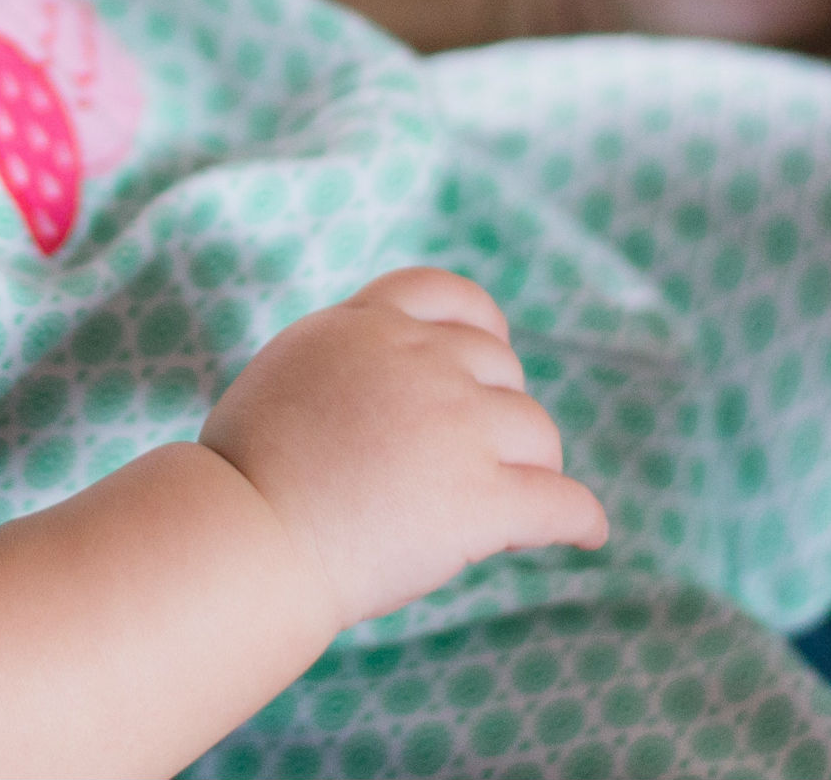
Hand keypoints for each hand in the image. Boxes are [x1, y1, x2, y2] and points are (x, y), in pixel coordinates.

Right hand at [198, 268, 607, 629]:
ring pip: (537, 434)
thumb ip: (346, 361)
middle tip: (480, 460)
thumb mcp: (288, 373)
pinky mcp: (480, 497)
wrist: (244, 533)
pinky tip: (587, 535)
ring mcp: (456, 426)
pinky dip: (580, 519)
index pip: (448, 295)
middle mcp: (420, 361)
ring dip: (532, 467)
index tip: (490, 357)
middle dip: (497, 411)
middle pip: (501, 370)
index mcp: (366, 325)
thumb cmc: (243, 475)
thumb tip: (383, 382)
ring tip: (517, 505)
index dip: (480, 327)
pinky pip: (561, 503)